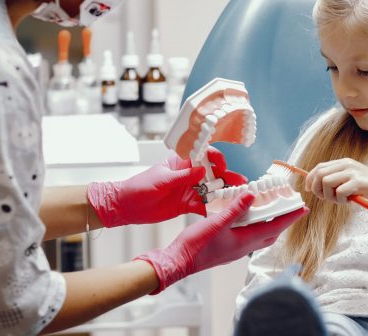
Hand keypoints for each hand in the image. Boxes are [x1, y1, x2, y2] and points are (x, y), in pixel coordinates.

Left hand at [87, 147, 247, 227]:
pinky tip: (224, 211)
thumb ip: (183, 176)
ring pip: (211, 190)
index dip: (215, 158)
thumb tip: (202, 169)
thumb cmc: (139, 187)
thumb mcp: (161, 180)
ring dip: (224, 192)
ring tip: (239, 196)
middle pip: (212, 174)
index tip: (222, 165)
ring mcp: (188, 190)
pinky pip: (204, 205)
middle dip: (226, 177)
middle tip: (240, 182)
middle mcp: (188, 175)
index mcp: (180, 163)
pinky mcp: (187, 205)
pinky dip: (214, 208)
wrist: (126, 207)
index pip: (202, 155)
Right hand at [135, 192, 307, 293]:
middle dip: (283, 221)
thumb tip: (252, 196)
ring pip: (260, 235)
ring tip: (274, 210)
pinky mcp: (228, 249)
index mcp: (244, 241)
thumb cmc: (195, 246)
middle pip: (271, 233)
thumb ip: (235, 209)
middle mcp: (243, 247)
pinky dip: (255, 226)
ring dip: (270, 223)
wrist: (178, 262)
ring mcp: (236, 249)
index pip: (274, 227)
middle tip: (292, 208)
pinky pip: (249, 236)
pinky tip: (248, 218)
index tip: (303, 209)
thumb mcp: (216, 223)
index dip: (289, 218)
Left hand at [305, 158, 367, 205]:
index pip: (319, 167)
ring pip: (326, 182)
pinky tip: (350, 200)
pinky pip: (339, 192)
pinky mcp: (358, 182)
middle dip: (317, 189)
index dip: (310, 179)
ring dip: (329, 196)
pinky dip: (340, 199)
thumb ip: (335, 180)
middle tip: (326, 198)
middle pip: (319, 174)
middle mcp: (346, 164)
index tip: (309, 190)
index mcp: (343, 162)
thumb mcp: (350, 180)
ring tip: (341, 200)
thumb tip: (313, 186)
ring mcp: (352, 172)